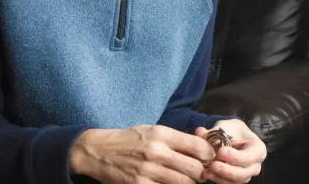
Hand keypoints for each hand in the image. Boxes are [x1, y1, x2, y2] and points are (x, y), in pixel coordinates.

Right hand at [70, 125, 215, 183]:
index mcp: (162, 135)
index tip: (210, 158)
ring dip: (190, 183)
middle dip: (203, 172)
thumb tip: (202, 146)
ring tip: (188, 179)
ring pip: (184, 182)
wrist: (98, 151)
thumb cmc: (129, 139)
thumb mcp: (152, 130)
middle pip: (195, 168)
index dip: (210, 154)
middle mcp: (156, 152)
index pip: (198, 146)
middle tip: (202, 173)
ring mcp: (148, 171)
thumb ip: (176, 138)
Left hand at [195, 119, 266, 183]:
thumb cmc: (233, 131)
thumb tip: (200, 132)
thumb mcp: (226, 126)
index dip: (235, 156)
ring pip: (236, 181)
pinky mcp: (236, 180)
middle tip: (213, 165)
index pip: (249, 156)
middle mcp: (255, 165)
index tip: (221, 151)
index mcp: (258, 149)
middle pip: (244, 173)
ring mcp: (246, 174)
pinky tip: (207, 174)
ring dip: (220, 177)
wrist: (231, 138)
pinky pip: (228, 183)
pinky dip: (217, 179)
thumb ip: (214, 131)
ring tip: (207, 171)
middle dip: (227, 170)